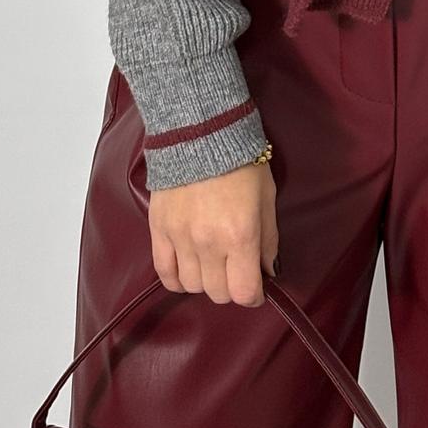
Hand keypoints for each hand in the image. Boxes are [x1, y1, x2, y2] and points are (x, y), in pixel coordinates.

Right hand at [149, 158, 278, 306]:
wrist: (202, 131)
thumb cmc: (241, 161)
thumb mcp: (266, 197)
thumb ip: (268, 239)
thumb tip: (269, 270)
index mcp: (240, 234)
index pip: (244, 292)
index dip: (253, 295)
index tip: (256, 288)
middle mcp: (209, 242)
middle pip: (218, 293)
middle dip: (231, 286)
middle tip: (235, 269)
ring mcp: (181, 237)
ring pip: (192, 286)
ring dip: (205, 281)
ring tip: (212, 262)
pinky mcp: (159, 229)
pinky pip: (164, 273)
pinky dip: (177, 278)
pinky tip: (187, 268)